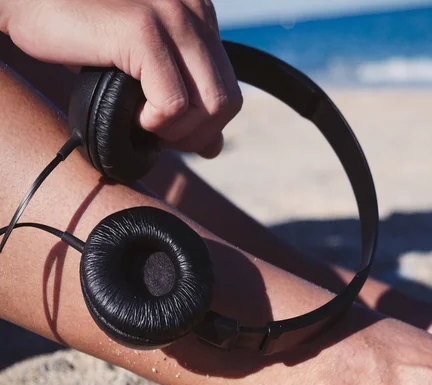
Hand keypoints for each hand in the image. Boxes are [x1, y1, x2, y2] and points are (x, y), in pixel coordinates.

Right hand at [0, 0, 241, 157]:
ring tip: (143, 122)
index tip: (170, 130)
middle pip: (228, 103)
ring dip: (177, 132)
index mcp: (200, 16)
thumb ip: (185, 103)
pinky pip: (173, 104)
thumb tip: (215, 148)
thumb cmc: (82, 36)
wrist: (27, 2)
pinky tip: (132, 114)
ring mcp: (172, 16)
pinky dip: (155, 123)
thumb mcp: (145, 74)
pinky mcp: (143, 30)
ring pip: (211, 106)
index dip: (204, 125)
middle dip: (196, 134)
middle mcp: (194, 10)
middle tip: (158, 134)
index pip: (231, 93)